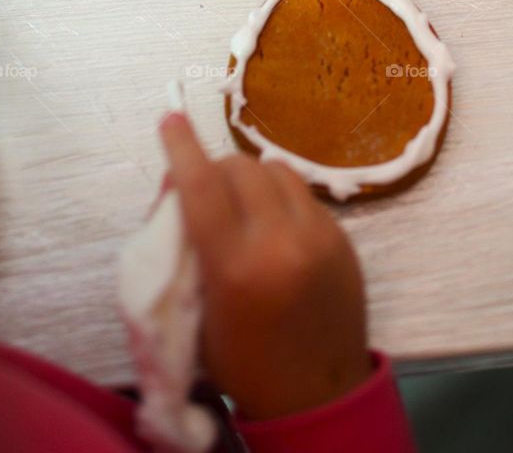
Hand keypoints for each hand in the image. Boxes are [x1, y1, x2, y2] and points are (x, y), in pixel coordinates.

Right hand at [161, 113, 372, 420]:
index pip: (203, 187)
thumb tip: (178, 188)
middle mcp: (281, 242)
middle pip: (240, 168)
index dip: (182, 148)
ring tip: (238, 203)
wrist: (318, 395)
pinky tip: (271, 222)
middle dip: (213, 168)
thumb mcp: (199, 314)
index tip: (170, 118)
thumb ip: (187, 250)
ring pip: (275, 169)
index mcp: (236, 269)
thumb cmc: (244, 363)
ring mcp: (318, 235)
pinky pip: (303, 191)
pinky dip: (279, 195)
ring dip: (250, 177)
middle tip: (200, 189)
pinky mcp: (341, 236)